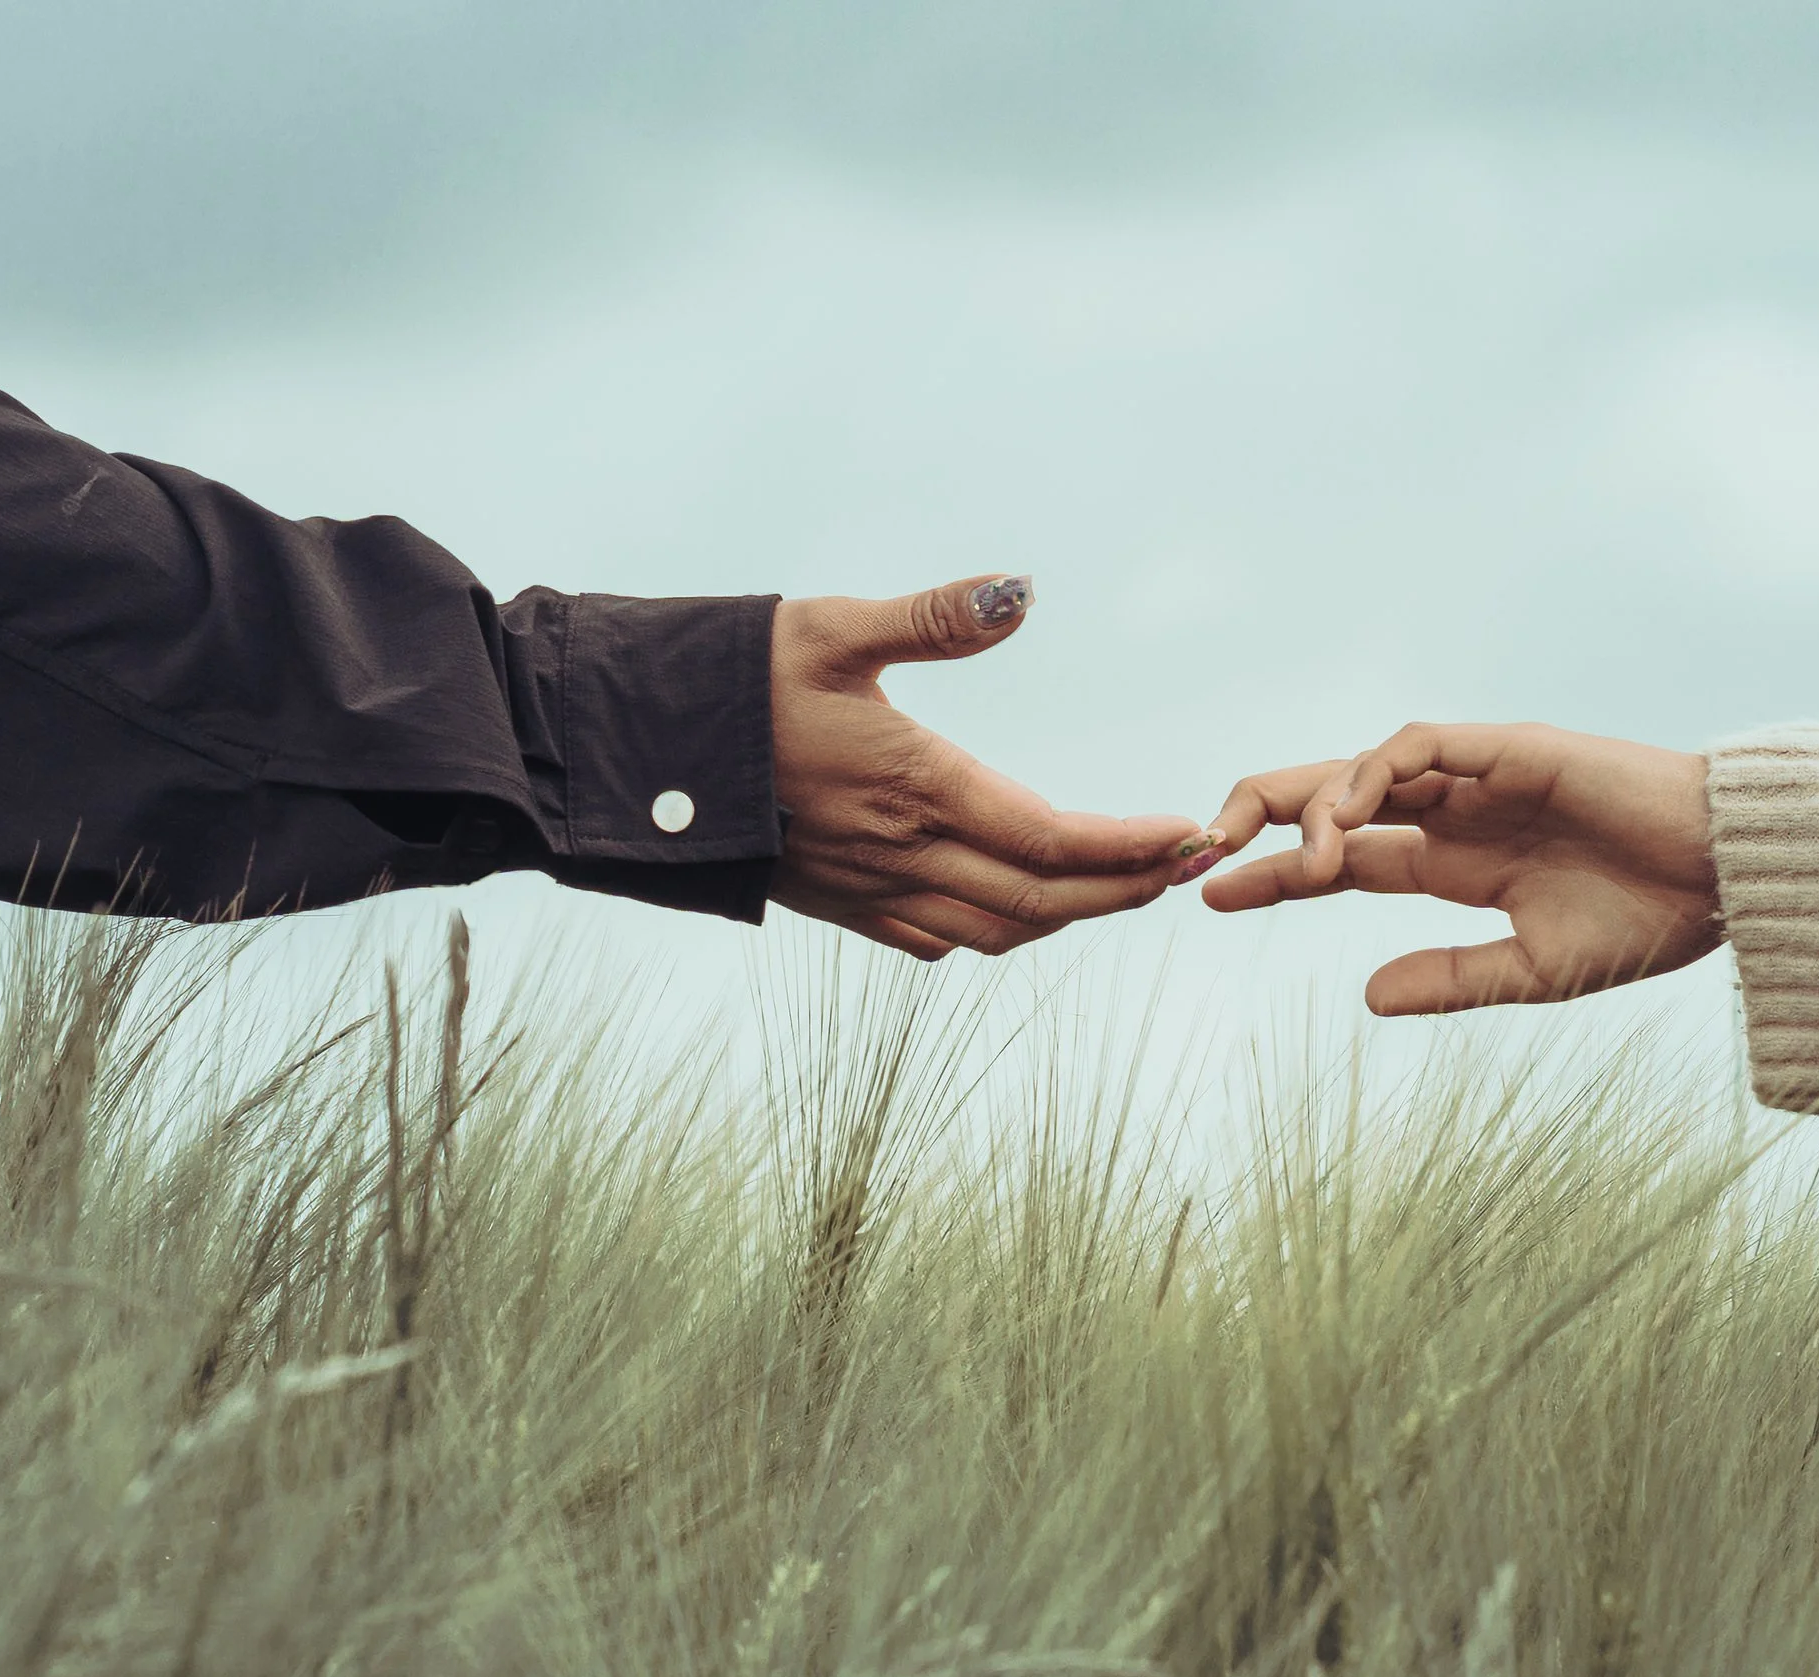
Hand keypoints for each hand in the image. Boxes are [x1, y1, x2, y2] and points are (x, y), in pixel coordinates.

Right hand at [766, 575, 1217, 957]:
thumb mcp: (834, 627)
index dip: (1128, 845)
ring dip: (1068, 914)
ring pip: (996, 929)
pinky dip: (998, 929)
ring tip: (1122, 884)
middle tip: (1183, 866)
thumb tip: (1021, 593)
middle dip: (1122, 888)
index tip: (1185, 834)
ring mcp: (867, 889)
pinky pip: (936, 940)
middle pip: (1040, 899)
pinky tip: (1021, 902)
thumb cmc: (735, 675)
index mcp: (912, 784)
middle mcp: (897, 852)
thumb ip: (936, 617)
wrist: (633, 750)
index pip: (1049, 837)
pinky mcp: (837, 905)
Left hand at [1200, 721, 1722, 1013]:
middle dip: (1259, 815)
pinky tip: (1343, 824)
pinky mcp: (1510, 748)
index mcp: (1459, 864)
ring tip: (1284, 861)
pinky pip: (1416, 747)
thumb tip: (1363, 997)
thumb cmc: (1649, 924)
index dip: (1276, 873)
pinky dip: (1368, 776)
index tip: (1210, 897)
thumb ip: (1451, 980)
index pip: (1344, 860)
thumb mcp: (1533, 972)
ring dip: (1307, 805)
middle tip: (1197, 854)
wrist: (1729, 881)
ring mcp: (1480, 776)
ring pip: (1361, 768)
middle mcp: (1457, 813)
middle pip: (1332, 800)